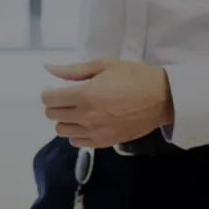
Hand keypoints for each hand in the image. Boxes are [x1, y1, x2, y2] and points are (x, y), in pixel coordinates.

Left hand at [41, 58, 173, 148]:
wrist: (160, 98)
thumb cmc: (132, 76)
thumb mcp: (103, 65)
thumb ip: (73, 70)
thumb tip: (48, 68)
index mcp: (84, 95)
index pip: (50, 99)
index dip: (48, 92)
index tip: (55, 88)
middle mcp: (85, 117)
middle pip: (53, 115)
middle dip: (56, 104)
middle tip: (68, 96)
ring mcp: (94, 133)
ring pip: (62, 131)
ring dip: (65, 119)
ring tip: (78, 109)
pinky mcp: (103, 143)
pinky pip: (77, 143)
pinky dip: (77, 132)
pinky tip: (87, 122)